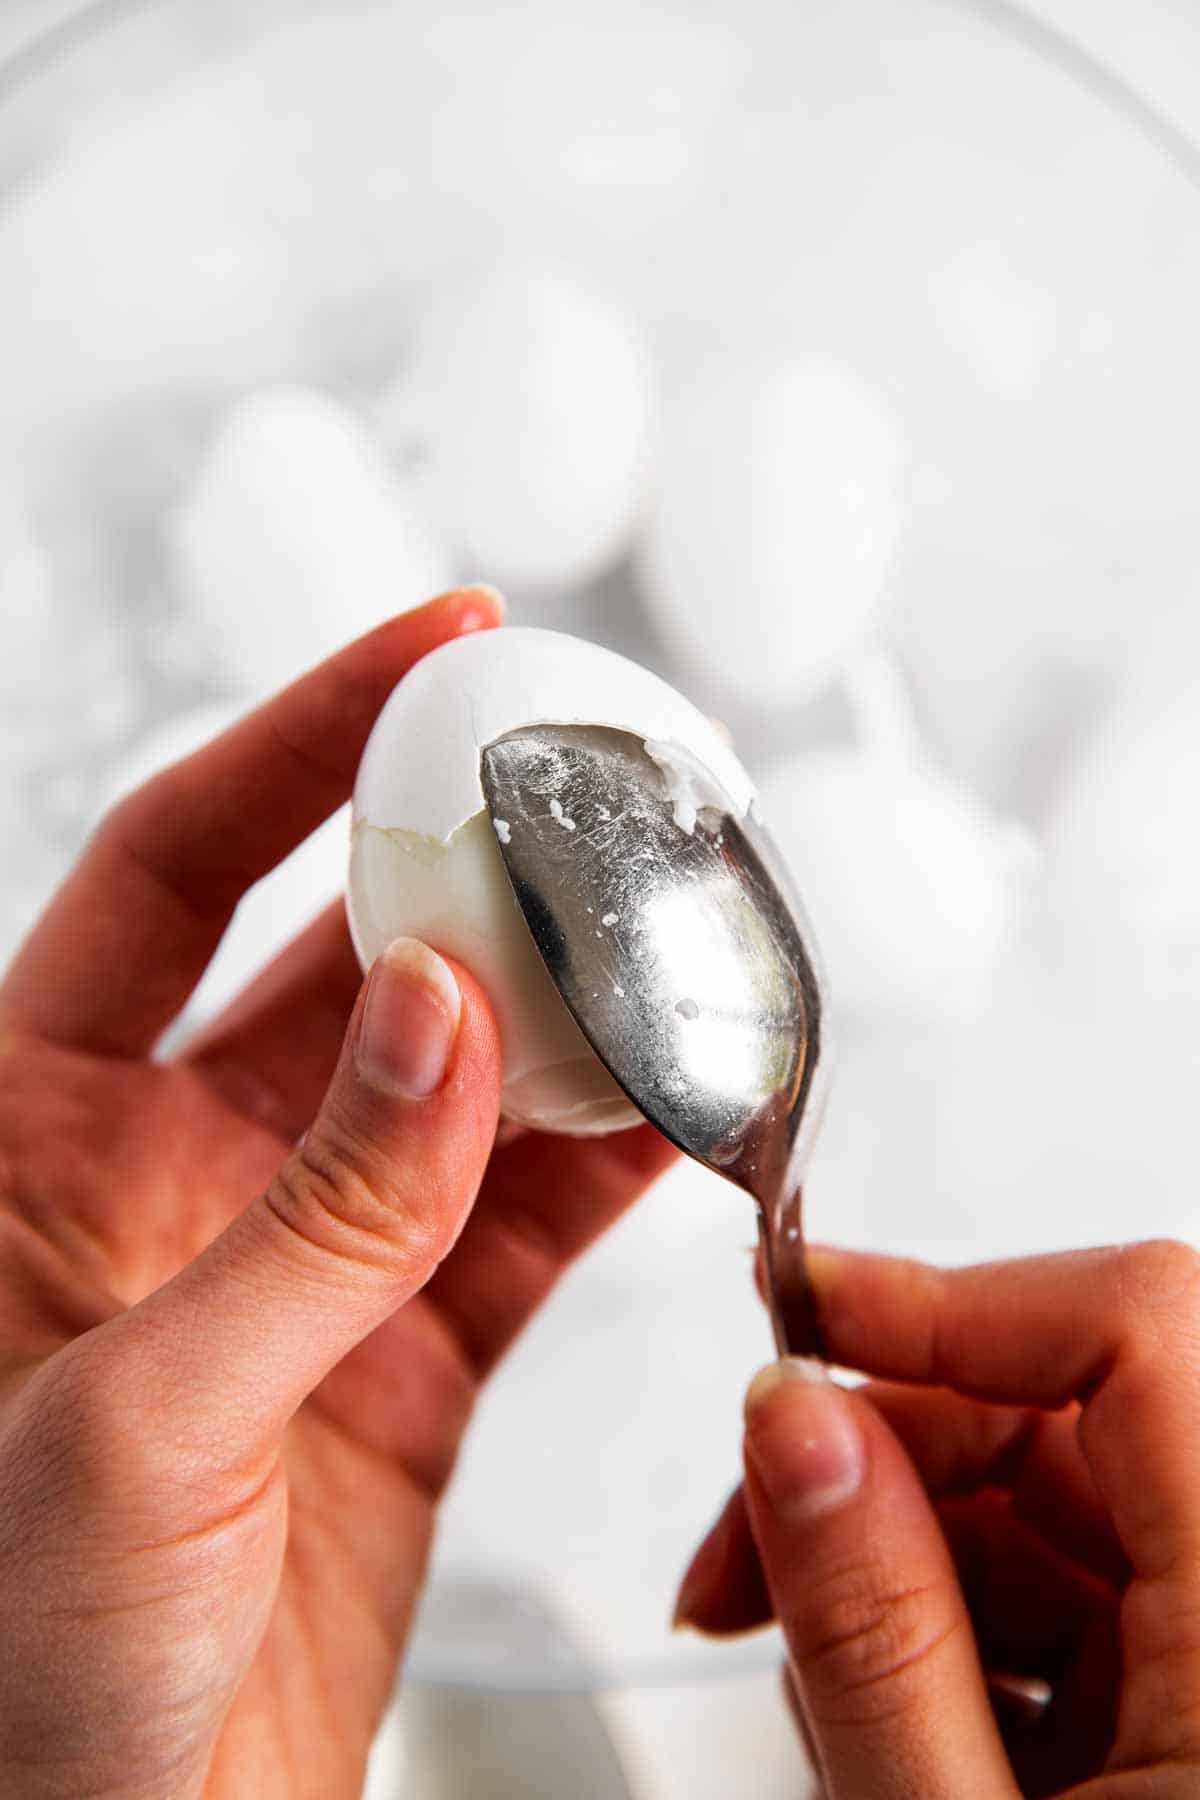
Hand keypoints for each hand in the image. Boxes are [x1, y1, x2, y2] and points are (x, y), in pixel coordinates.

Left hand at [0, 589, 672, 1799]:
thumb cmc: (16, 1671)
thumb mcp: (131, 1426)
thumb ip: (308, 1217)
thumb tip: (441, 1016)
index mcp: (35, 1132)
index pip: (174, 867)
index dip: (301, 740)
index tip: (434, 648)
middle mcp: (176, 1169)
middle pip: (346, 951)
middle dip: (470, 869)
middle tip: (592, 801)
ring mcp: (308, 1255)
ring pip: (460, 1079)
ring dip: (564, 1015)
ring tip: (665, 948)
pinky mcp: (407, 1357)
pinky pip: (524, 1219)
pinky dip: (611, 1160)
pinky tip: (677, 1107)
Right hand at [675, 1239, 1199, 1797]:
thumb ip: (875, 1631)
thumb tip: (795, 1423)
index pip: (1135, 1327)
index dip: (949, 1294)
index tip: (800, 1312)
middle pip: (1059, 1412)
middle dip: (876, 1455)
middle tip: (742, 1550)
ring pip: (1043, 1504)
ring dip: (890, 1554)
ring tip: (800, 1667)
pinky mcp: (1192, 1701)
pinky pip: (1062, 1595)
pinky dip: (944, 1626)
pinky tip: (873, 1711)